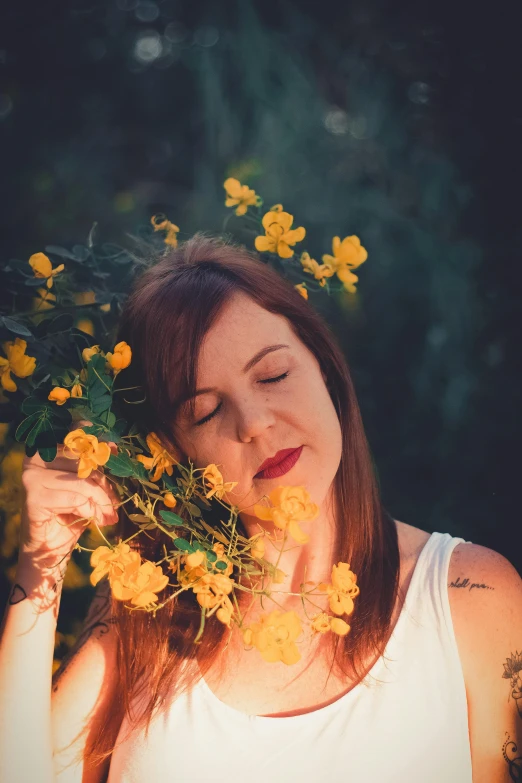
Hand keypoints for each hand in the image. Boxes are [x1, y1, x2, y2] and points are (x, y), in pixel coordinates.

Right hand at [20, 444, 118, 568]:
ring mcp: (32, 476)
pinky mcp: (34, 497)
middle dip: (105, 484)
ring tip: (108, 515)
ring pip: (83, 481)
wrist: (50, 547)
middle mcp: (36, 458)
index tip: (115, 449)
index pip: (75, 434)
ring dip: (102, 501)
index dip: (97, 442)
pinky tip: (95, 520)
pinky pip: (76, 499)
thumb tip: (115, 448)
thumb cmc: (70, 512)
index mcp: (47, 448)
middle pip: (84, 462)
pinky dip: (91, 511)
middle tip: (114, 504)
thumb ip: (96, 466)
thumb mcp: (87, 484)